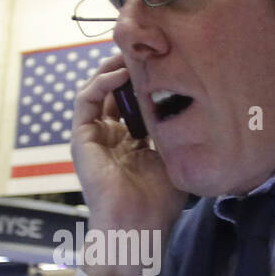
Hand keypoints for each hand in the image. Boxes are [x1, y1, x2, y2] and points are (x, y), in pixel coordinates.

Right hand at [71, 56, 187, 275]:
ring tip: (134, 54)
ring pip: (98, 88)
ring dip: (114, 67)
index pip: (135, 99)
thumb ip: (176, 130)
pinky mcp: (82, 137)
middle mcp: (111, 134)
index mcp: (132, 140)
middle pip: (116, 89)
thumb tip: (193, 100)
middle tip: (149, 49)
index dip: (146, 78)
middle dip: (130, 67)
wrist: (137, 226)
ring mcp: (95, 135)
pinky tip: (121, 73)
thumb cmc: (158, 202)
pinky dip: (100, 82)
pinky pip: (85, 99)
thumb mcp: (175, 157)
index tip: (165, 60)